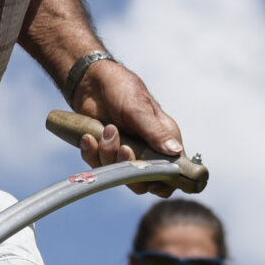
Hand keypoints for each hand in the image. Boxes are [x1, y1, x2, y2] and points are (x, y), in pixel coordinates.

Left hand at [66, 59, 184, 192]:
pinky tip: (89, 137)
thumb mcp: (139, 109)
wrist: (91, 82)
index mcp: (164, 139)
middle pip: (143, 182)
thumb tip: (175, 151)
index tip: (151, 180)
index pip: (173, 172)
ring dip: (108, 154)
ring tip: (106, 129)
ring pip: (118, 175)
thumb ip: (155, 132)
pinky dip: (91, 153)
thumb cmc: (122, 89)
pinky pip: (98, 166)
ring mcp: (125, 154)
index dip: (165, 182)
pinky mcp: (104, 153)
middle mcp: (147, 151)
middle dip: (129, 167)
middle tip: (122, 147)